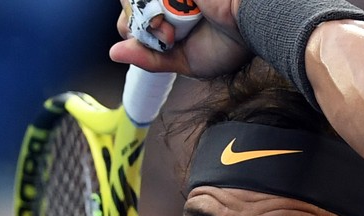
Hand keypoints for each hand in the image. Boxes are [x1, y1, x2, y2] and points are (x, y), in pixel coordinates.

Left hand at [111, 0, 252, 78]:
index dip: (133, 31)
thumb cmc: (227, 45)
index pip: (129, 21)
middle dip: (136, 24)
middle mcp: (167, 0)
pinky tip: (175, 7)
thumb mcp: (183, 61)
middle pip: (127, 6)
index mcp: (168, 19)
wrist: (251, 24)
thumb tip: (113, 53)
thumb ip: (150, 59)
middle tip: (167, 36)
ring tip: (171, 27)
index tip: (161, 43)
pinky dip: (158, 3)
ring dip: (145, 14)